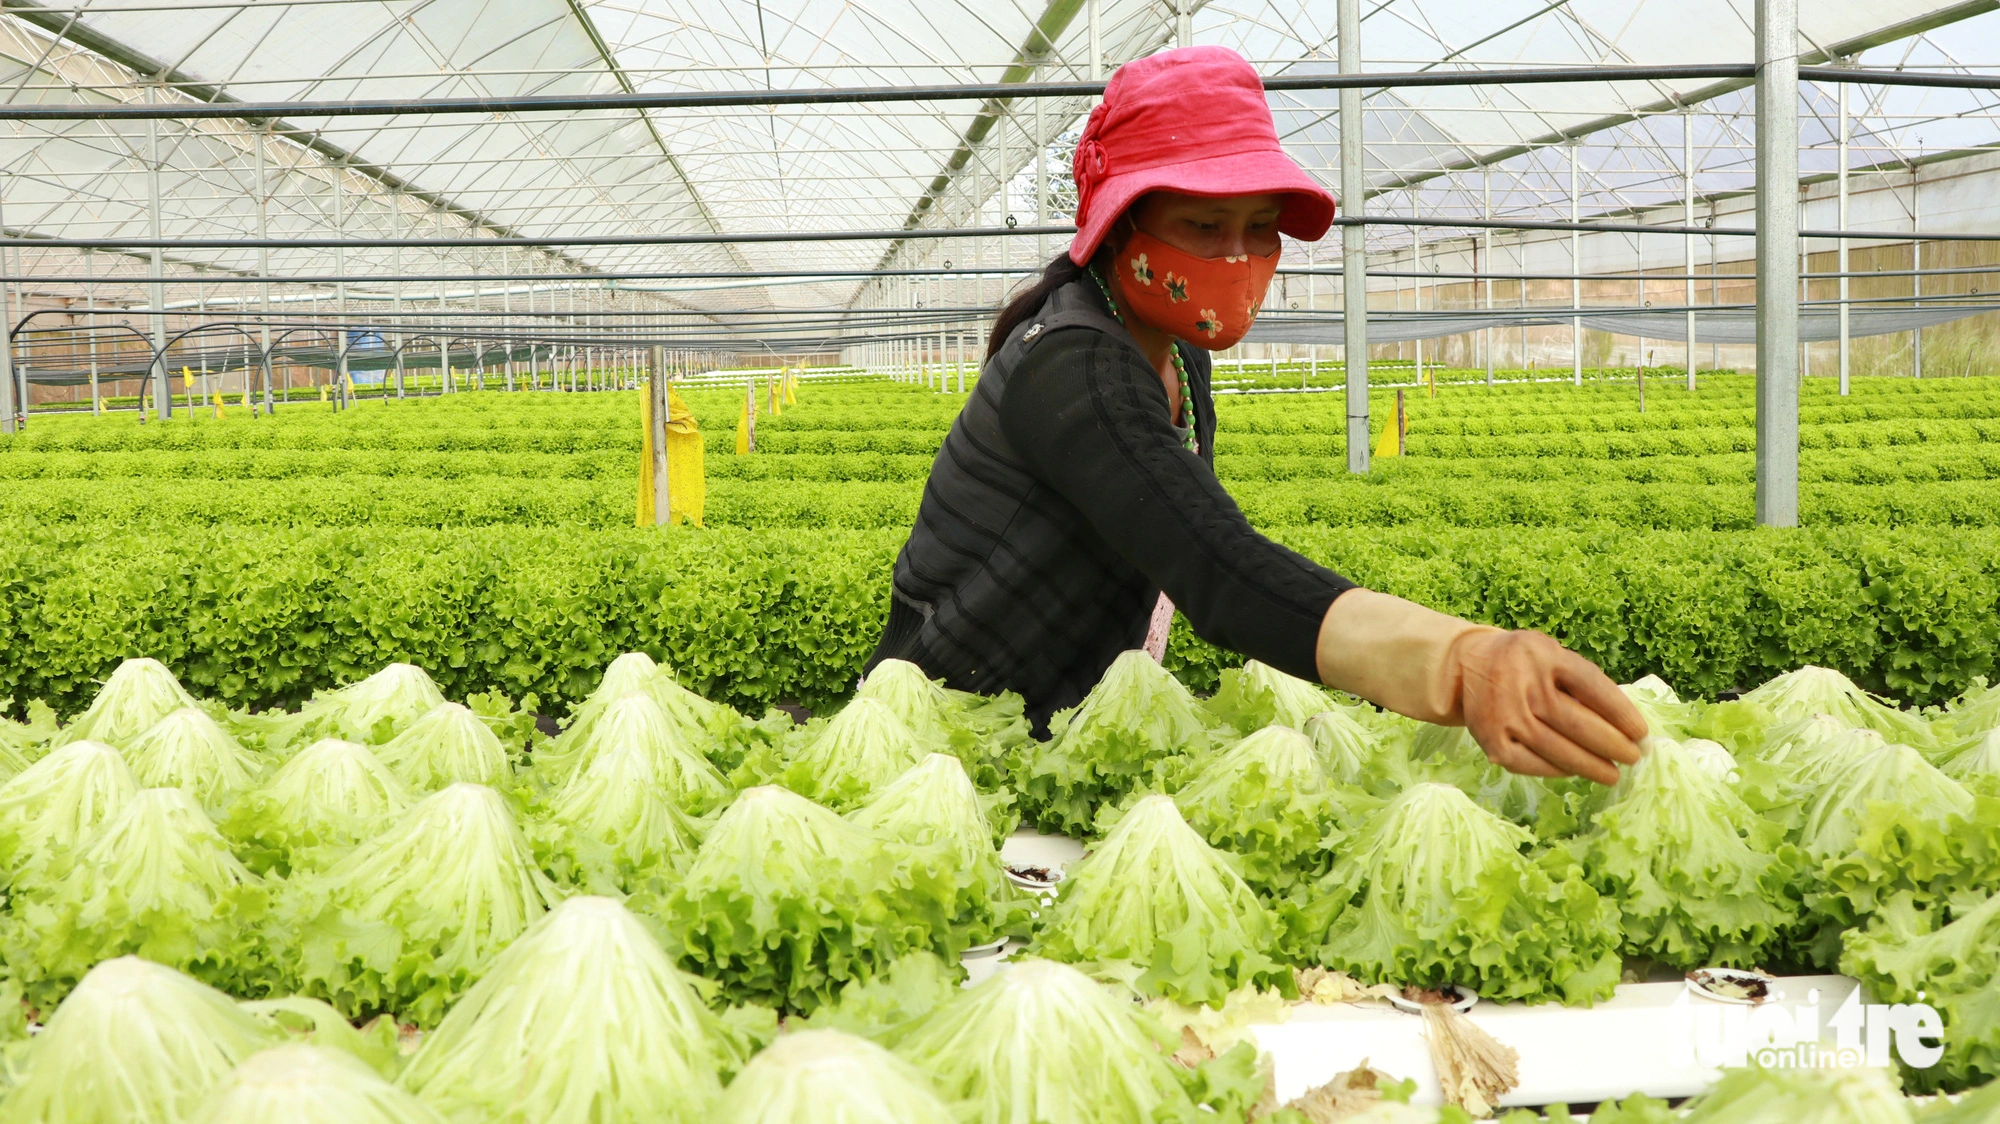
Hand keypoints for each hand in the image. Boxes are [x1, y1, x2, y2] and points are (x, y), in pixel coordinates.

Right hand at [1450, 629, 1646, 785]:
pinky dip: (1558, 770)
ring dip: (1591, 766)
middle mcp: (1523, 685)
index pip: (1592, 687)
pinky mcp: (1492, 741)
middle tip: (1632, 757)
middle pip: (1577, 723)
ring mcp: (1505, 716)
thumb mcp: (1551, 653)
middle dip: (1612, 745)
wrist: (1468, 666)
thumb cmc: (1525, 663)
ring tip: (1612, 774)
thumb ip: (1580, 680)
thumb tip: (1622, 723)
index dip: (1621, 713)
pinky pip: (1533, 763)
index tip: (1641, 732)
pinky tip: (1575, 771)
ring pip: (1558, 749)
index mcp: (1544, 656)